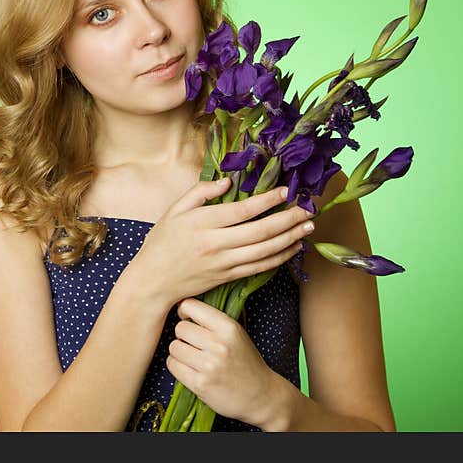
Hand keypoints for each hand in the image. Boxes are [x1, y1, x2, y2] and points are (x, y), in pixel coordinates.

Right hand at [129, 180, 315, 308]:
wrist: (153, 281)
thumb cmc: (161, 242)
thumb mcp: (174, 210)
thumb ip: (200, 192)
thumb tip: (228, 181)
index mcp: (202, 223)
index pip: (242, 210)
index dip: (267, 200)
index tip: (286, 191)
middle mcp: (215, 244)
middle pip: (260, 231)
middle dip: (288, 220)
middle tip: (308, 209)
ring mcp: (223, 263)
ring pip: (265, 251)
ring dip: (290, 238)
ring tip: (308, 227)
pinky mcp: (228, 277)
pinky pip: (260, 267)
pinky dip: (279, 258)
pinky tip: (292, 247)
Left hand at [165, 297, 284, 427]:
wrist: (261, 395)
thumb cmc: (245, 362)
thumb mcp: (237, 334)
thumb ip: (213, 321)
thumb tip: (181, 307)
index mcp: (229, 327)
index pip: (191, 306)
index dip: (184, 311)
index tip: (187, 319)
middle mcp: (219, 344)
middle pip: (180, 328)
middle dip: (183, 336)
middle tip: (193, 344)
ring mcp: (209, 365)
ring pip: (174, 347)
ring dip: (179, 353)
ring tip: (192, 358)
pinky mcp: (200, 384)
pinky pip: (173, 366)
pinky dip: (178, 367)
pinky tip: (190, 370)